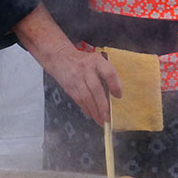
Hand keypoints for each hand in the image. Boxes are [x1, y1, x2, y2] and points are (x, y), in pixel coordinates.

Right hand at [13, 3, 122, 125]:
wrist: (59, 57)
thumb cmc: (82, 61)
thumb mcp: (96, 61)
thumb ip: (104, 75)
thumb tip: (114, 95)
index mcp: (96, 61)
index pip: (108, 73)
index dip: (115, 85)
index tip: (118, 96)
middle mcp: (86, 69)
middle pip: (96, 89)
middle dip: (103, 106)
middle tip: (108, 117)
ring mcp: (76, 78)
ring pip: (86, 98)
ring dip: (95, 112)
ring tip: (101, 120)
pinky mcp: (69, 87)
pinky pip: (79, 101)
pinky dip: (87, 110)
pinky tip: (93, 115)